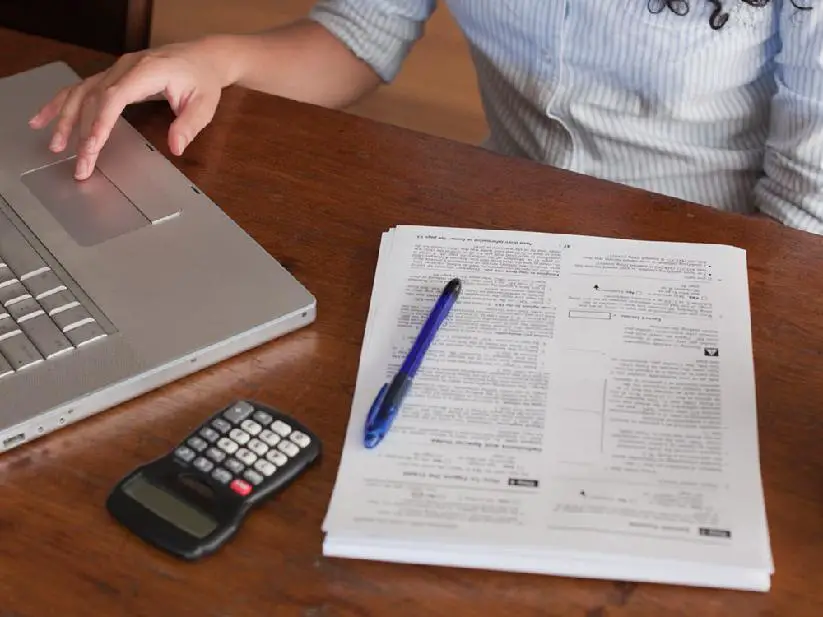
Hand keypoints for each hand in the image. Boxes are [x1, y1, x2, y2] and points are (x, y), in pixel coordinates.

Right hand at [28, 40, 224, 179]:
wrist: (202, 57)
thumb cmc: (202, 80)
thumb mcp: (204, 105)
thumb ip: (189, 125)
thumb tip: (176, 147)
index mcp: (146, 71)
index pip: (114, 97)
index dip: (100, 123)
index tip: (91, 146)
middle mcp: (126, 67)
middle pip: (94, 99)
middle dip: (83, 134)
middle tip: (81, 165)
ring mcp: (117, 70)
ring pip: (82, 92)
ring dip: (66, 119)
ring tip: (55, 145)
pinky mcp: (114, 76)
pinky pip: (83, 87)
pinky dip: (63, 103)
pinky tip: (46, 117)